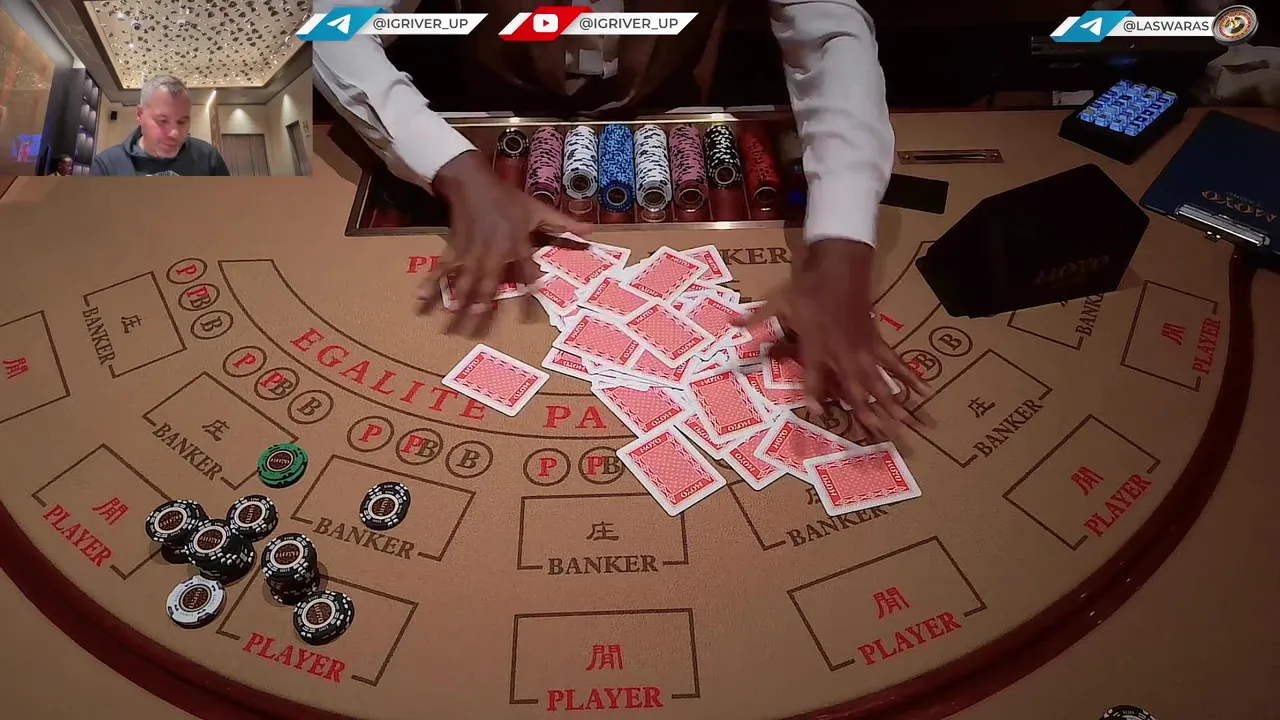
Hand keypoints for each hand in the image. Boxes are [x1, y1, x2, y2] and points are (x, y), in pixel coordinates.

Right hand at [417, 151, 590, 335]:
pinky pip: (443, 270)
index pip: (527, 271)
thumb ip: (563, 225)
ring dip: (457, 304)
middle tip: (477, 330)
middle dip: (482, 307)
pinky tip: (421, 300)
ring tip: (450, 325)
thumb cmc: (508, 198)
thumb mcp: (538, 209)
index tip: (532, 315)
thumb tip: (592, 231)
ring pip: (464, 282)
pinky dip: (432, 284)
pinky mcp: (454, 249)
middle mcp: (493, 252)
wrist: (473, 182)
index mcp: (516, 244)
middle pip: (487, 284)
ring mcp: (471, 252)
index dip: (530, 290)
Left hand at [733, 239, 930, 445]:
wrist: (840, 266)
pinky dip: (910, 376)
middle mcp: (843, 355)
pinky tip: (924, 391)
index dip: (815, 398)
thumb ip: (756, 319)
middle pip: (858, 391)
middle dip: (870, 416)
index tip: (818, 415)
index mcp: (817, 348)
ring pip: (881, 383)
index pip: (814, 380)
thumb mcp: (778, 303)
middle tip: (885, 439)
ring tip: (907, 427)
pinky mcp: (878, 341)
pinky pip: (895, 363)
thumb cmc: (809, 287)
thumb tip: (729, 323)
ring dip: (894, 405)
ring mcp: (864, 350)